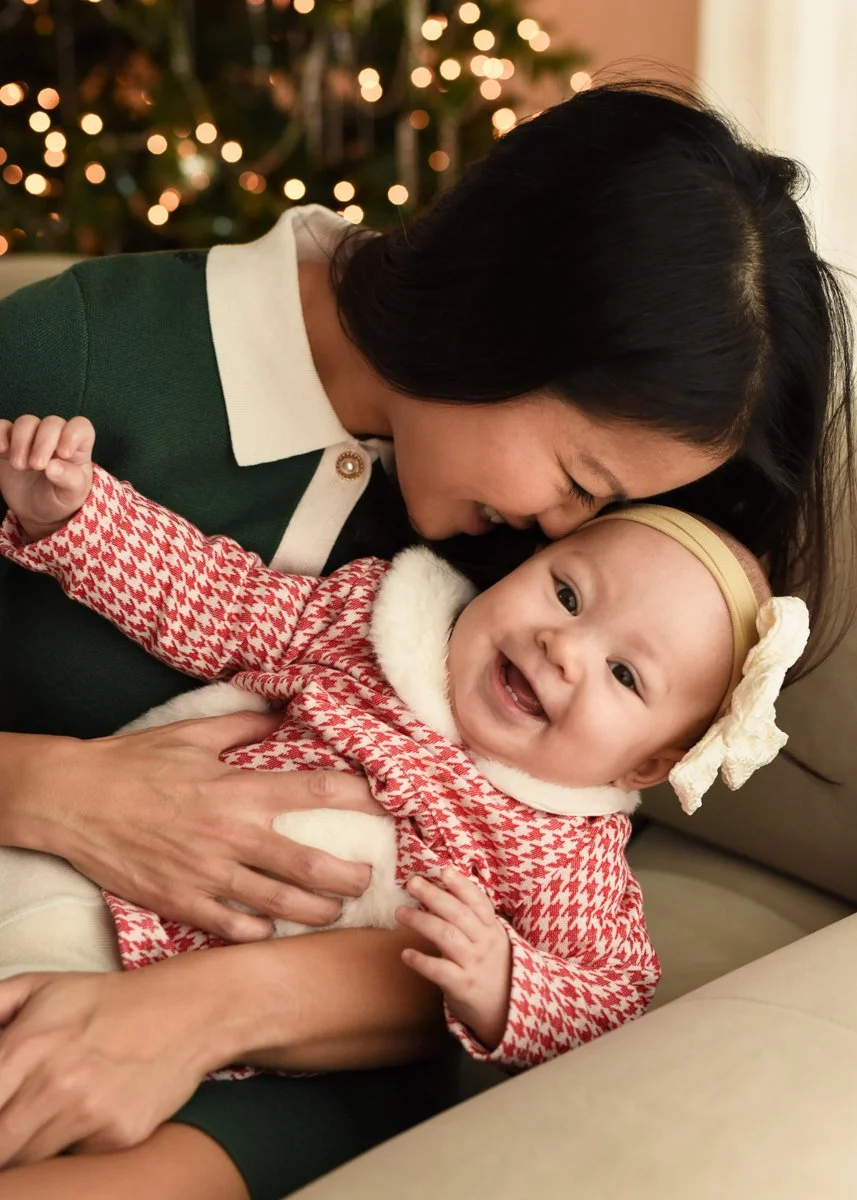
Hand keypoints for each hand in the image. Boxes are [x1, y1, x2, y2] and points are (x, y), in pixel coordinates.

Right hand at [0, 415, 94, 539]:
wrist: (37, 511)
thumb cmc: (61, 498)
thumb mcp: (71, 494)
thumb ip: (69, 479)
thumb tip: (53, 466)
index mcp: (77, 447)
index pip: (80, 426)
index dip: (72, 434)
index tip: (63, 453)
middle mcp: (55, 437)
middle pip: (50, 423)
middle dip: (42, 443)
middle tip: (37, 466)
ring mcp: (31, 438)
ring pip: (26, 422)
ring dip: (21, 441)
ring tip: (19, 466)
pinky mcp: (9, 442)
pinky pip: (3, 428)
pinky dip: (0, 435)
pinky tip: (2, 450)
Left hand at [0, 954, 252, 1165]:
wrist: (187, 1010)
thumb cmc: (105, 1000)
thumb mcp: (40, 987)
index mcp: (28, 1046)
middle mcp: (56, 1084)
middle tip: (12, 1120)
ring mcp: (89, 1114)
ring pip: (29, 1160)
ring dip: (25, 1147)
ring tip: (42, 1116)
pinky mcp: (118, 1137)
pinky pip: (73, 1160)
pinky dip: (68, 1147)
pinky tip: (82, 1118)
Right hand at [3, 712, 380, 940]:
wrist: (72, 800)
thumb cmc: (133, 763)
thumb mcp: (192, 733)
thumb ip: (244, 724)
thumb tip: (282, 711)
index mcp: (238, 788)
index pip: (314, 791)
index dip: (359, 797)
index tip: (388, 803)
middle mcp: (230, 835)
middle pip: (308, 866)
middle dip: (348, 877)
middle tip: (368, 880)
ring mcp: (206, 873)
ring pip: (278, 905)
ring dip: (315, 912)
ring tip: (333, 911)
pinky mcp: (179, 901)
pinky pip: (231, 927)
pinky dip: (259, 931)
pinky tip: (273, 929)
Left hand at [397, 868, 511, 1050]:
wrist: (508, 1013)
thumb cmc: (492, 970)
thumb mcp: (490, 941)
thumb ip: (470, 921)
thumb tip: (438, 894)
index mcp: (492, 929)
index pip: (478, 901)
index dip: (461, 884)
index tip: (443, 869)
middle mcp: (485, 944)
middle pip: (458, 914)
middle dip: (434, 896)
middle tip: (412, 883)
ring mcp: (475, 965)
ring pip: (447, 936)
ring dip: (422, 921)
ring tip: (400, 913)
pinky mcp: (463, 987)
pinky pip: (440, 971)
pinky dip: (421, 961)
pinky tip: (405, 954)